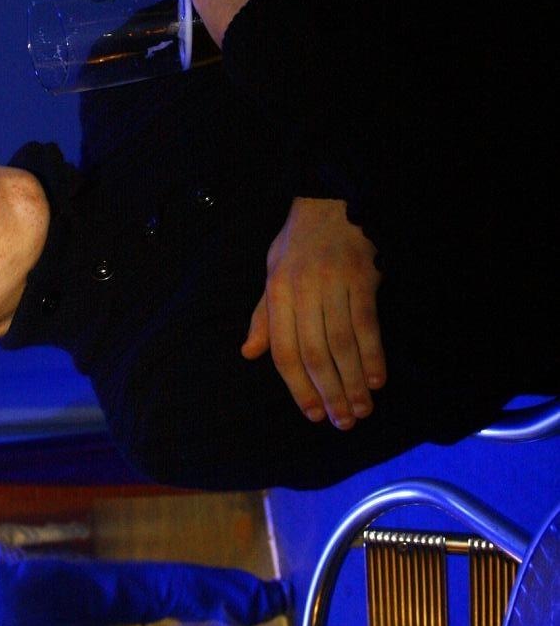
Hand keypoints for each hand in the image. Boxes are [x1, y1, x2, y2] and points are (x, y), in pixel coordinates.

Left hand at [242, 198, 385, 428]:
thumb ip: (264, 316)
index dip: (298, 387)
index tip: (313, 414)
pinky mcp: (361, 278)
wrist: (331, 202)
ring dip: (353, 382)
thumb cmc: (298, 244)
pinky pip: (367, 324)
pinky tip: (377, 379)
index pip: (284, 350)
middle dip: (329, 392)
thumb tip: (249, 352)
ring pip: (341, 344)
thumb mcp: (271, 273)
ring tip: (361, 410)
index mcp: (277, 292)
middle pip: (314, 353)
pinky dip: (373, 355)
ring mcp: (333, 284)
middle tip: (342, 422)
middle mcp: (302, 291)